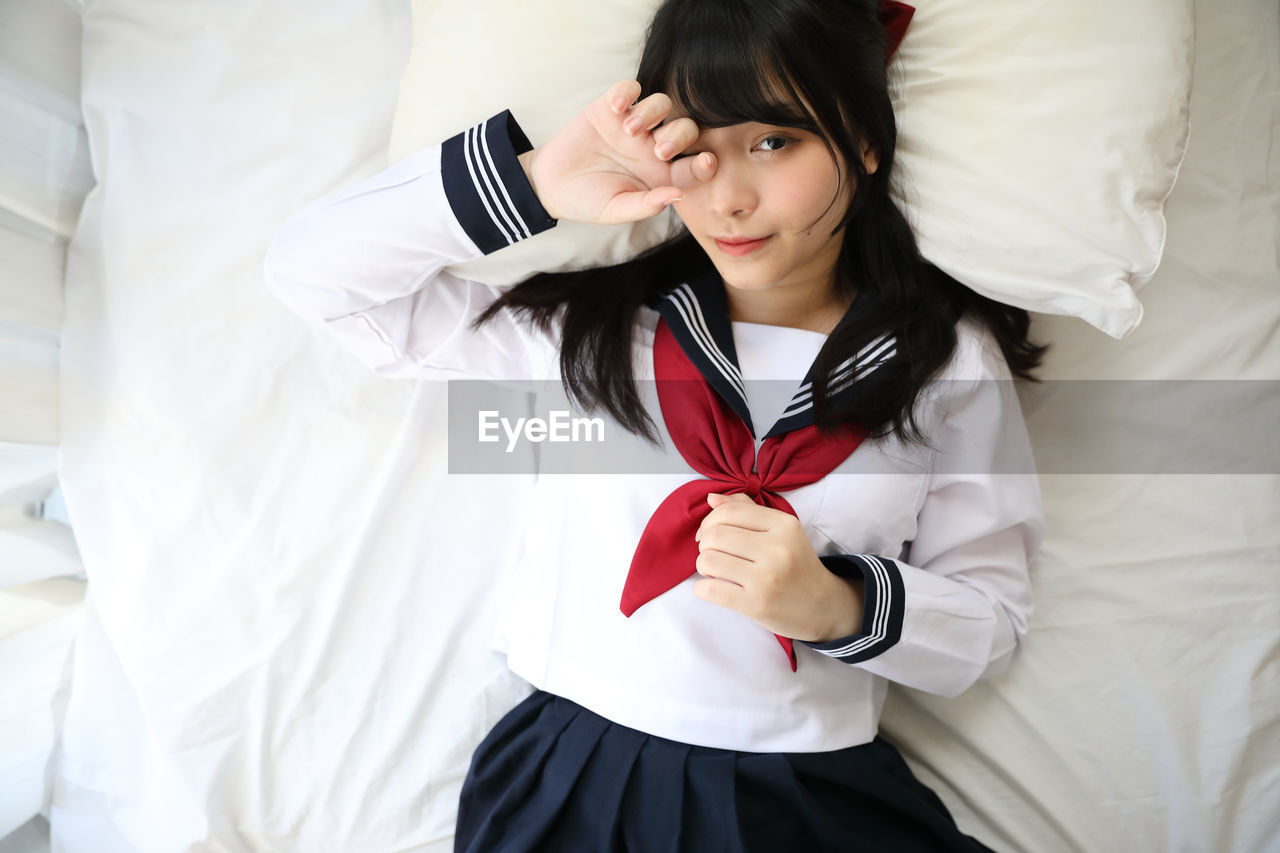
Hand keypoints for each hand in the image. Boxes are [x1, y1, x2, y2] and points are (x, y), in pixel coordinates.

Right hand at [517, 79, 716, 224]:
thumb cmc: (588, 202)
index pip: (694, 165)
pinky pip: (629, 88)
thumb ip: (646, 205)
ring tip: (629, 130)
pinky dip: (627, 91)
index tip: (706, 161)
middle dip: (680, 136)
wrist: (552, 184)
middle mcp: (652, 147)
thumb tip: (677, 195)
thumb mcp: (616, 210)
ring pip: (661, 104)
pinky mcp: (610, 107)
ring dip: (652, 113)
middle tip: (659, 150)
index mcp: (662, 175)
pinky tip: (616, 106)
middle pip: (685, 129)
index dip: (705, 163)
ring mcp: (633, 125)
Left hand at [694, 493, 864, 642]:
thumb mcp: (782, 532)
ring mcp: (767, 578)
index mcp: (784, 525)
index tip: (708, 532)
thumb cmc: (796, 565)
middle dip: (704, 544)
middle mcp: (777, 549)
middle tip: (712, 553)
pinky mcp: (757, 605)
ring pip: (709, 561)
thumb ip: (748, 510)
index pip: (731, 511)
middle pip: (715, 535)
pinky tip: (711, 588)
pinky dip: (701, 588)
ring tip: (713, 570)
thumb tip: (712, 498)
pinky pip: (711, 590)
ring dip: (703, 565)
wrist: (823, 607)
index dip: (709, 520)